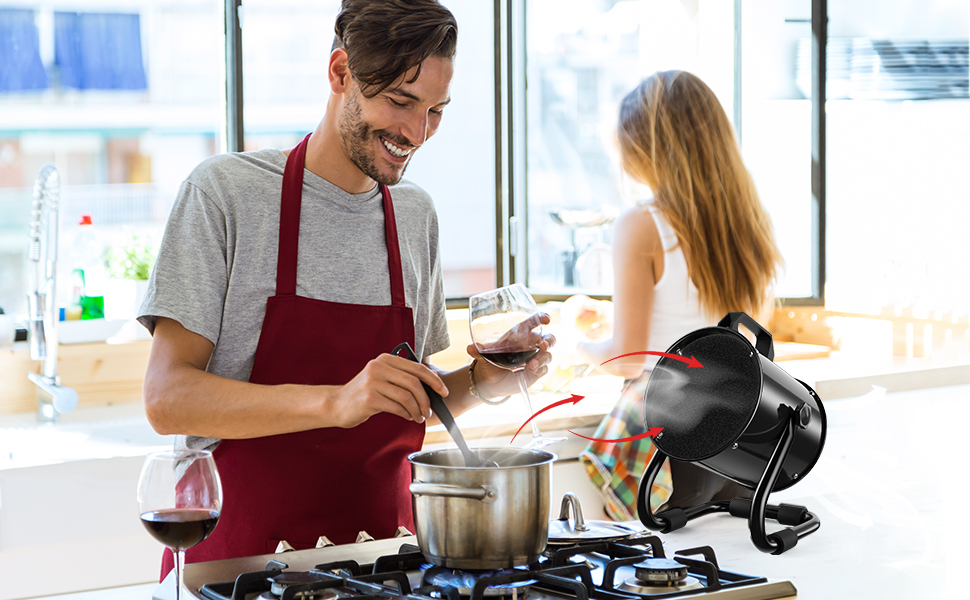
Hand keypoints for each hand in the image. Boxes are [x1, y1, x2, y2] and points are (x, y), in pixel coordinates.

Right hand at [328, 353, 446, 427]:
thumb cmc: (364, 393)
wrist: (337, 405)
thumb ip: (402, 377)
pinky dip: (406, 414)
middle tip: (430, 410)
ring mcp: (373, 382)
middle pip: (414, 383)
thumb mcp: (382, 378)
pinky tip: (407, 417)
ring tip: (419, 416)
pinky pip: (397, 407)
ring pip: (407, 396)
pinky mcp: (369, 398)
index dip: (434, 380)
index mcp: (385, 359)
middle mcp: (378, 367)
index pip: (417, 367)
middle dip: (426, 399)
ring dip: (417, 409)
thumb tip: (432, 385)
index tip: (443, 392)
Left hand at [467, 313, 556, 398]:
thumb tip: (469, 347)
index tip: (546, 319)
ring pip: (547, 355)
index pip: (534, 322)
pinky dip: (540, 369)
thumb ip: (478, 351)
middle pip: (548, 338)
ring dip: (543, 358)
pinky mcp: (535, 372)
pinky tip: (532, 371)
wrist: (489, 380)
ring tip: (532, 365)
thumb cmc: (489, 360)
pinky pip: (544, 369)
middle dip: (549, 340)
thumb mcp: (483, 355)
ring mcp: (535, 358)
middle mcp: (530, 345)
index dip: (542, 318)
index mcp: (520, 334)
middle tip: (543, 345)